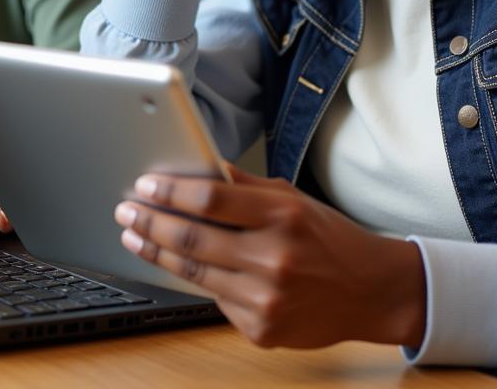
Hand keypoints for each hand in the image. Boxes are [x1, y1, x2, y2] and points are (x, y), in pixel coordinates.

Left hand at [113, 166, 425, 349]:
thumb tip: (198, 166)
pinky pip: (215, 299)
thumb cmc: (327, 236)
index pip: (210, 200)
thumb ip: (243, 185)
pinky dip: (195, 279)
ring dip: (157, 251)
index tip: (144, 185)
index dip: (170, 192)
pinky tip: (178, 263)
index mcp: (282, 215)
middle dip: (150, 222)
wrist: (370, 291)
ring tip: (135, 235)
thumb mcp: (291, 198)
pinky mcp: (262, 330)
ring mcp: (267, 300)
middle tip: (126, 211)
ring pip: (194, 272)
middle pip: (193, 238)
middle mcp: (274, 258)